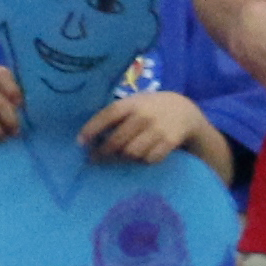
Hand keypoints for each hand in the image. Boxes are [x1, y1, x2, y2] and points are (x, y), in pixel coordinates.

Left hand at [83, 88, 203, 165]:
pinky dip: (141, 161)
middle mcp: (144, 116)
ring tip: (116, 158)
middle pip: (118, 140)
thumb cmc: (149, 108)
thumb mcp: (134, 103)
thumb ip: (116, 114)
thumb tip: (89, 135)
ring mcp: (158, 129)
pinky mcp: (169, 142)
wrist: (184, 111)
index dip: (92, 128)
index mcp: (132, 103)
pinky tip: (138, 158)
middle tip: (93, 159)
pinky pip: (149, 159)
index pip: (108, 115)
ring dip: (121, 158)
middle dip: (103, 152)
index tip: (80, 142)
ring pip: (132, 153)